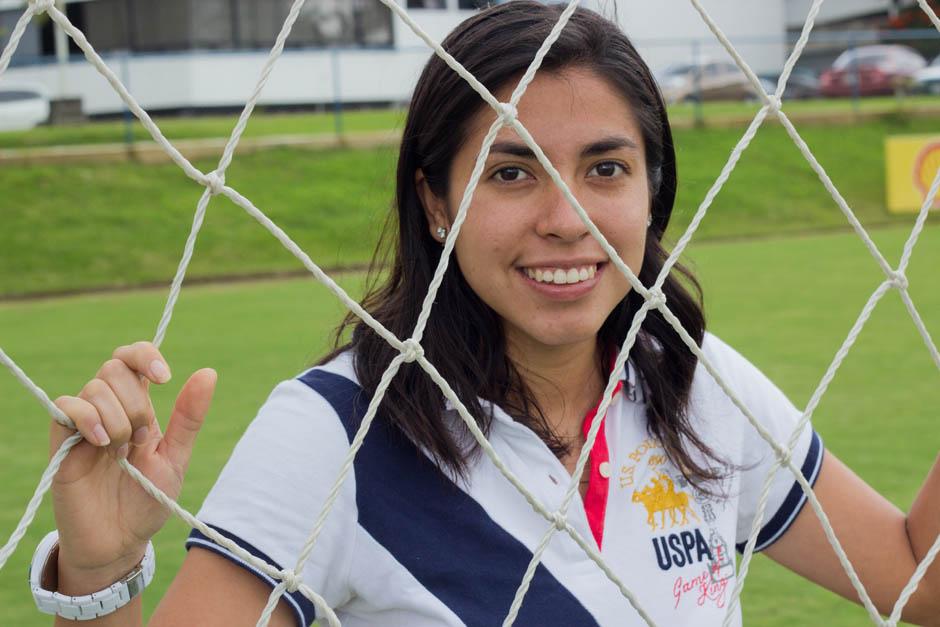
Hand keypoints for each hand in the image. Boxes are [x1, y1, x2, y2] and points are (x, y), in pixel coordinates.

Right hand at [48, 341, 215, 589]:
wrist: (120, 541)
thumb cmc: (147, 500)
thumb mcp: (176, 457)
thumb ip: (189, 416)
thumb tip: (208, 372)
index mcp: (138, 407)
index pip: (133, 358)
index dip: (146, 356)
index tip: (164, 378)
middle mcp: (108, 409)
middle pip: (115, 367)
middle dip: (137, 401)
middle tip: (142, 438)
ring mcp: (84, 424)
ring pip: (95, 387)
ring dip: (119, 417)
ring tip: (122, 451)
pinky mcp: (62, 442)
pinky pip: (66, 406)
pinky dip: (89, 418)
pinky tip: (103, 444)